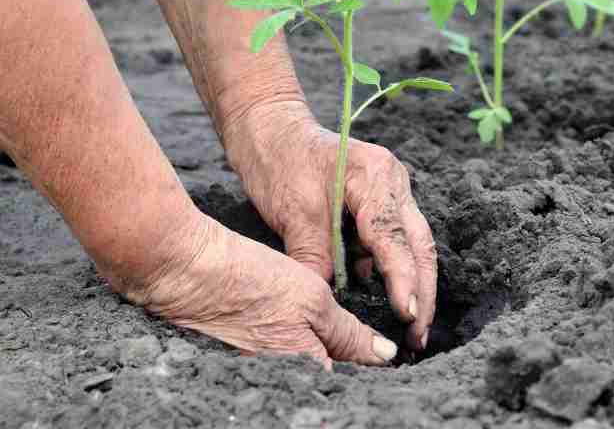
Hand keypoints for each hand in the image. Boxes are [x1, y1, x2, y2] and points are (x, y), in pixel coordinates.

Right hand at [124, 211, 398, 367]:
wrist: (185, 272)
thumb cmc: (251, 280)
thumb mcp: (313, 300)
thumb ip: (350, 333)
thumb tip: (385, 356)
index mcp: (305, 372)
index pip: (351, 383)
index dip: (371, 371)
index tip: (387, 354)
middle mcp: (283, 382)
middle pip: (327, 382)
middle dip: (349, 367)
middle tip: (367, 344)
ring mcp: (262, 375)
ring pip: (307, 372)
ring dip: (326, 359)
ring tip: (339, 337)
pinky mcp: (245, 363)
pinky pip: (284, 365)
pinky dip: (298, 351)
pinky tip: (300, 332)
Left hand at [223, 101, 436, 351]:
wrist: (269, 129)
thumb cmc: (279, 161)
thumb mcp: (293, 213)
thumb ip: (315, 257)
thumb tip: (328, 304)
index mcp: (376, 176)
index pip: (395, 237)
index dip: (404, 279)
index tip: (407, 314)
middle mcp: (394, 181)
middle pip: (420, 244)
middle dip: (424, 291)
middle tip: (419, 335)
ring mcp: (393, 190)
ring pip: (414, 244)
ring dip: (415, 283)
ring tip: (412, 327)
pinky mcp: (382, 202)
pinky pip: (395, 240)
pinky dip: (394, 270)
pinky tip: (390, 300)